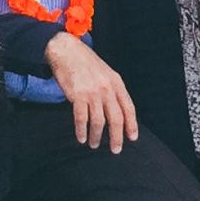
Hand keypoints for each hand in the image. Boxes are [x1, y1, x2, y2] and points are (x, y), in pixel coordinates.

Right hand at [46, 31, 137, 152]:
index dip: (131, 125)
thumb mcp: (106, 73)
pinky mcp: (77, 95)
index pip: (128, 108)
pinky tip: (81, 138)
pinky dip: (82, 131)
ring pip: (98, 121)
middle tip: (115, 149)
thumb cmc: (86, 63)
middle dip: (116, 137)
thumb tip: (117, 111)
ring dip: (96, 136)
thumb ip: (112, 90)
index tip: (132, 138)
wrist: (67, 51)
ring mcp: (92, 92)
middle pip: (116, 118)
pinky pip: (81, 118)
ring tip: (94, 144)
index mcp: (116, 83)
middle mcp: (107, 89)